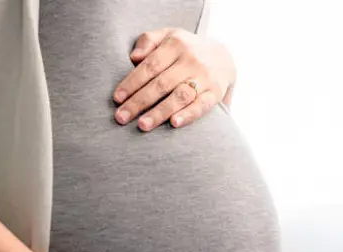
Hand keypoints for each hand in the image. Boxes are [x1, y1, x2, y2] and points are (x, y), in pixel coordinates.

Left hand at [113, 28, 235, 130]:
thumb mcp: (169, 36)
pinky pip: (201, 106)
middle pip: (160, 84)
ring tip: (142, 125)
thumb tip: (133, 57)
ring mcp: (205, 77)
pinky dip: (188, 115)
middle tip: (121, 118)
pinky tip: (174, 123)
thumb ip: (149, 41)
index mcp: (176, 44)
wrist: (224, 57)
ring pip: (179, 96)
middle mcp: (191, 60)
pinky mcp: (216, 93)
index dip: (132, 83)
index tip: (117, 99)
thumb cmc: (187, 49)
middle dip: (139, 102)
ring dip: (160, 112)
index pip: (149, 66)